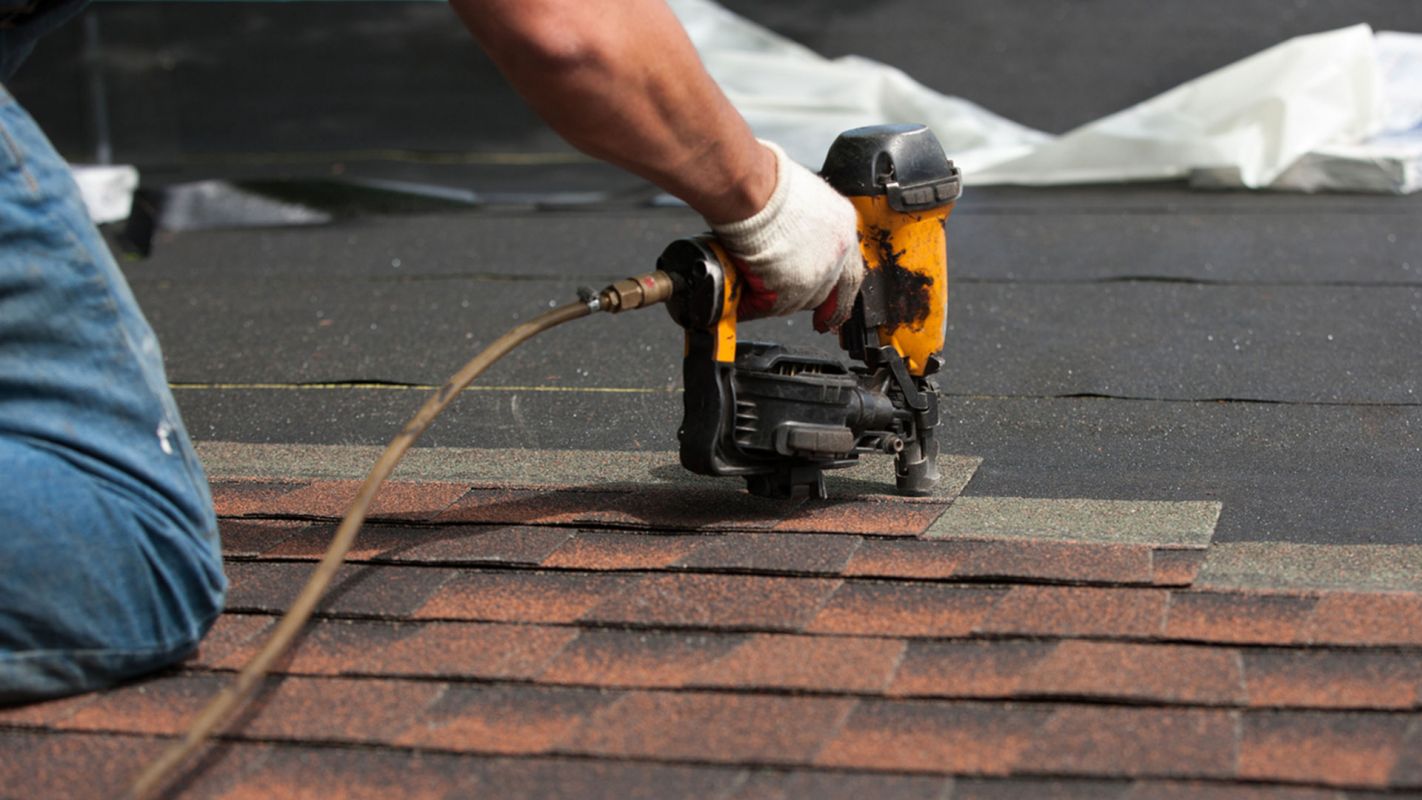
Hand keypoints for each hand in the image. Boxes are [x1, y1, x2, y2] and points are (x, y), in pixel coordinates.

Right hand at [710, 141, 863, 331]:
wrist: (753, 189)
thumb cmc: (768, 183)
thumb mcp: (803, 197)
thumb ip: (806, 223)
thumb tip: (792, 235)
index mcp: (842, 225)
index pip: (849, 270)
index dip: (838, 294)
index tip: (831, 312)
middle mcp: (836, 252)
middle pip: (824, 289)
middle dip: (801, 294)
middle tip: (780, 295)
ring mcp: (817, 272)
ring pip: (797, 300)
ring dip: (774, 298)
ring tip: (751, 286)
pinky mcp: (792, 287)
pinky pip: (771, 306)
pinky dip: (754, 304)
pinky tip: (742, 294)